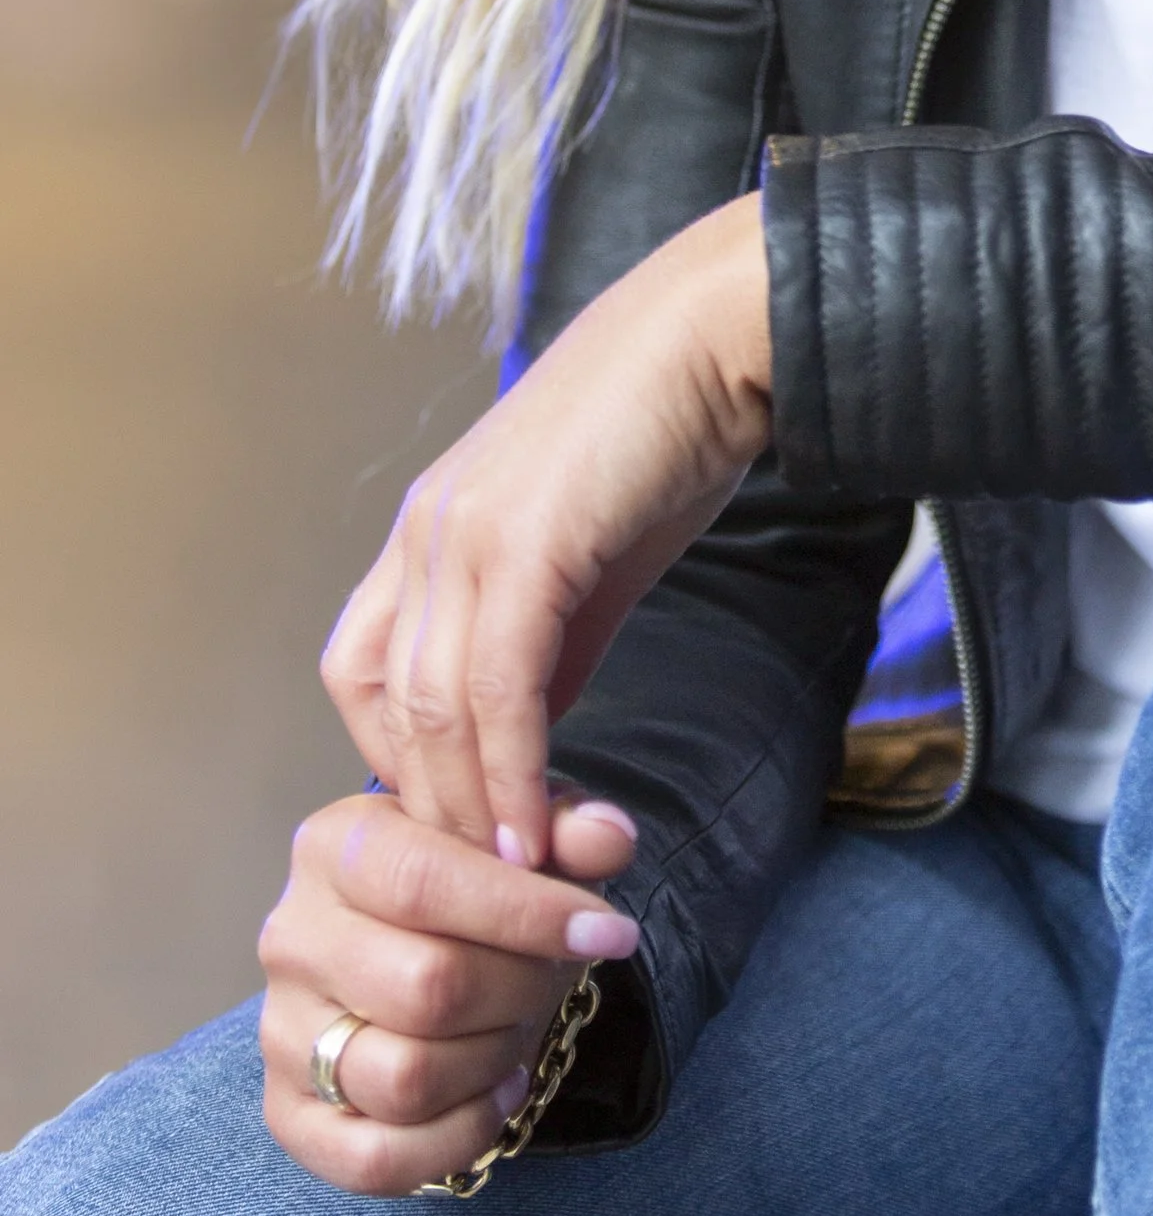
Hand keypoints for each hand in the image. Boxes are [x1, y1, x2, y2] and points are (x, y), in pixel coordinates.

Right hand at [257, 789, 642, 1194]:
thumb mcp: (525, 840)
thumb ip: (570, 830)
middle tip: (550, 978)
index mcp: (337, 847)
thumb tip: (611, 838)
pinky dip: (459, 1136)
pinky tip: (496, 1092)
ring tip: (516, 1030)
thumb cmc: (476, 891)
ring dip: (492, 1062)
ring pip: (405, 1078)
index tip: (610, 934)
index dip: (530, 914)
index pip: (425, 881)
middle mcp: (293, 938)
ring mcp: (281, 1033)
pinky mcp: (288, 1115)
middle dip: (521, 990)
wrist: (415, 951)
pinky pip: (375, 1159)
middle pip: (426, 987)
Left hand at [322, 192, 771, 869]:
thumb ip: (558, 636)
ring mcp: (469, 533)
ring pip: (433, 709)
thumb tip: (537, 725)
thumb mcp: (597, 549)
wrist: (726, 334)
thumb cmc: (675, 427)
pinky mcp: (528, 543)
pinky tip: (539, 828)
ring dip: (472, 809)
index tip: (464, 816)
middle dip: (435, 806)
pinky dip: (512, 770)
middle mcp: (427, 530)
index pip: (363, 669)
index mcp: (434, 526)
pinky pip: (498, 686)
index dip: (401, 757)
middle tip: (490, 880)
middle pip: (385, 704)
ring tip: (517, 882)